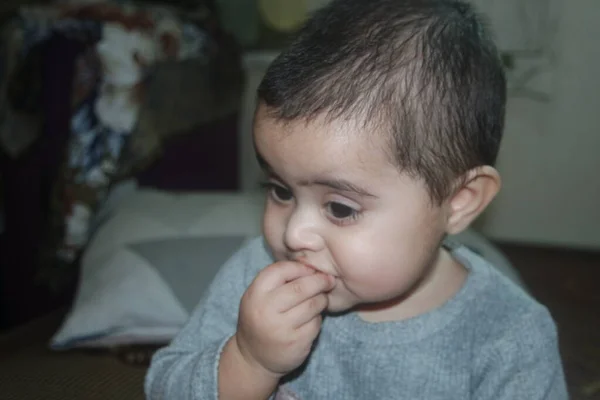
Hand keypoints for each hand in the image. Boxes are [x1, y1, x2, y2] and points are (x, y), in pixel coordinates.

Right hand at [234, 261, 334, 376]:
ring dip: (322, 299)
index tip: (311, 269)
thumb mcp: (259, 296)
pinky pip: (316, 323)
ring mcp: (281, 329)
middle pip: (301, 287)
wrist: (254, 357)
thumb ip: (278, 280)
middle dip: (319, 281)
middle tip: (328, 280)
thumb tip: (311, 264)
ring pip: (313, 305)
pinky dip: (318, 318)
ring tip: (321, 298)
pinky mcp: (296, 343)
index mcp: (255, 294)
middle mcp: (266, 310)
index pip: (281, 270)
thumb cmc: (261, 318)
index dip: (300, 267)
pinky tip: (312, 319)